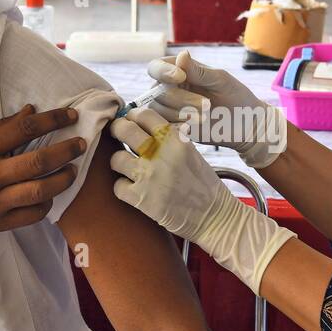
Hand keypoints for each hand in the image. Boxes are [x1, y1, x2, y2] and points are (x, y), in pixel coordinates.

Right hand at [0, 105, 84, 241]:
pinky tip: (50, 195)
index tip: (70, 115)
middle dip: (67, 150)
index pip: (24, 128)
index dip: (52, 119)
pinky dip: (46, 204)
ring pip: (41, 189)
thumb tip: (31, 111)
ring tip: (72, 171)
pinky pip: (32, 215)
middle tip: (81, 144)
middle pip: (39, 160)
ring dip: (63, 179)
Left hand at [110, 108, 296, 292]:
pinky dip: (123, 189)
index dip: (132, 117)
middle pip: (124, 130)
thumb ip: (167, 139)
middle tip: (118, 136)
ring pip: (116, 158)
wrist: (215, 216)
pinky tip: (134, 190)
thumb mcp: (190, 151)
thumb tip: (139, 127)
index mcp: (175, 139)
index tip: (131, 122)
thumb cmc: (203, 184)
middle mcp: (161, 154)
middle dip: (118, 131)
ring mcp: (149, 176)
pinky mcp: (141, 199)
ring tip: (129, 169)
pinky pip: (117, 186)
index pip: (144, 114)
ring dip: (120, 163)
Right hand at [145, 50, 285, 168]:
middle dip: (181, 98)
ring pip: (158, 110)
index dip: (163, 72)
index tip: (181, 77)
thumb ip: (199, 71)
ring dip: (181, 113)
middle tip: (207, 105)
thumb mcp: (219, 80)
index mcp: (178, 72)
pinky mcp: (174, 128)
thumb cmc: (235, 96)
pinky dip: (176, 127)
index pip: (155, 67)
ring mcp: (169, 110)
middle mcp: (169, 89)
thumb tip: (181, 54)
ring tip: (204, 117)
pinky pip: (163, 128)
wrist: (244, 124)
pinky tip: (192, 128)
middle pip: (158, 91)